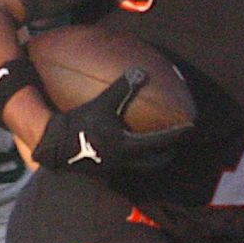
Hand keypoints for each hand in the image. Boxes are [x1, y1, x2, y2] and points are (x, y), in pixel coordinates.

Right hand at [33, 70, 185, 170]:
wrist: (54, 143)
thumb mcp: (103, 103)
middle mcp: (123, 162)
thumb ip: (122, 88)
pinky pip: (122, 166)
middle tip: (173, 146)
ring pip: (138, 168)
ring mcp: (112, 169)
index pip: (159, 141)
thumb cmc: (79, 122)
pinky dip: (130, 159)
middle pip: (153, 164)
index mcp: (127, 147)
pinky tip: (124, 150)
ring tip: (152, 149)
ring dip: (148, 160)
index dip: (176, 134)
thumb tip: (141, 72)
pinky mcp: (100, 171)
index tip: (190, 128)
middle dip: (165, 155)